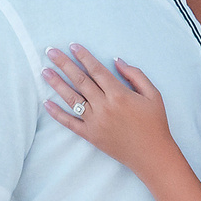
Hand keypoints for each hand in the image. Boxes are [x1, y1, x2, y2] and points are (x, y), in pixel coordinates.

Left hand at [42, 45, 174, 176]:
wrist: (152, 155)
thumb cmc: (155, 123)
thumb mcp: (153, 94)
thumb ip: (135, 75)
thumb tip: (116, 61)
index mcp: (119, 94)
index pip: (96, 70)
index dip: (83, 56)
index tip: (72, 46)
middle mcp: (104, 106)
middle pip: (80, 80)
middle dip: (64, 64)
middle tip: (50, 52)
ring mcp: (95, 121)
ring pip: (72, 99)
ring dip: (57, 84)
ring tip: (45, 71)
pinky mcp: (90, 135)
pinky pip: (70, 122)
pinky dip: (57, 113)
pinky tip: (46, 103)